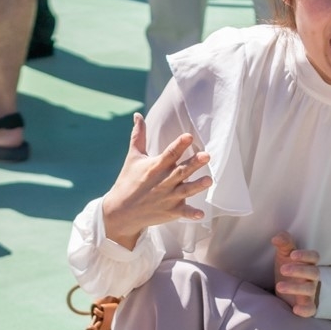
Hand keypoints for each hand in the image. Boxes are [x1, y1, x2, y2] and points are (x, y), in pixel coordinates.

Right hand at [99, 113, 209, 248]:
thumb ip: (139, 135)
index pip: (169, 154)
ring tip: (209, 180)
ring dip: (197, 186)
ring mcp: (167, 197)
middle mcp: (163, 181)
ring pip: (186, 190)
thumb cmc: (128, 180)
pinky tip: (201, 214)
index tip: (189, 136)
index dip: (179, 145)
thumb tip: (138, 115)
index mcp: (155, 167)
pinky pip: (183, 213)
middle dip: (194, 164)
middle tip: (206, 155)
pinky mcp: (170, 212)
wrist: (121, 211)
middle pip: (181, 171)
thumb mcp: (133, 157)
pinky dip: (192, 214)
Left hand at [272, 233, 320, 317]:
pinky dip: (305, 310)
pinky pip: (311, 309)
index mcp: (308, 263)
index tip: (292, 255)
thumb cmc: (287, 269)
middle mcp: (312, 277)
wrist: (286, 290)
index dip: (305, 255)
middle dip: (299, 270)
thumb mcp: (284, 255)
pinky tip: (295, 309)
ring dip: (296, 288)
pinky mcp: (307, 305)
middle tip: (283, 269)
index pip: (314, 256)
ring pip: (310, 289)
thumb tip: (277, 237)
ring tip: (279, 286)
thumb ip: (284, 244)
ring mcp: (310, 292)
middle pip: (314, 272)